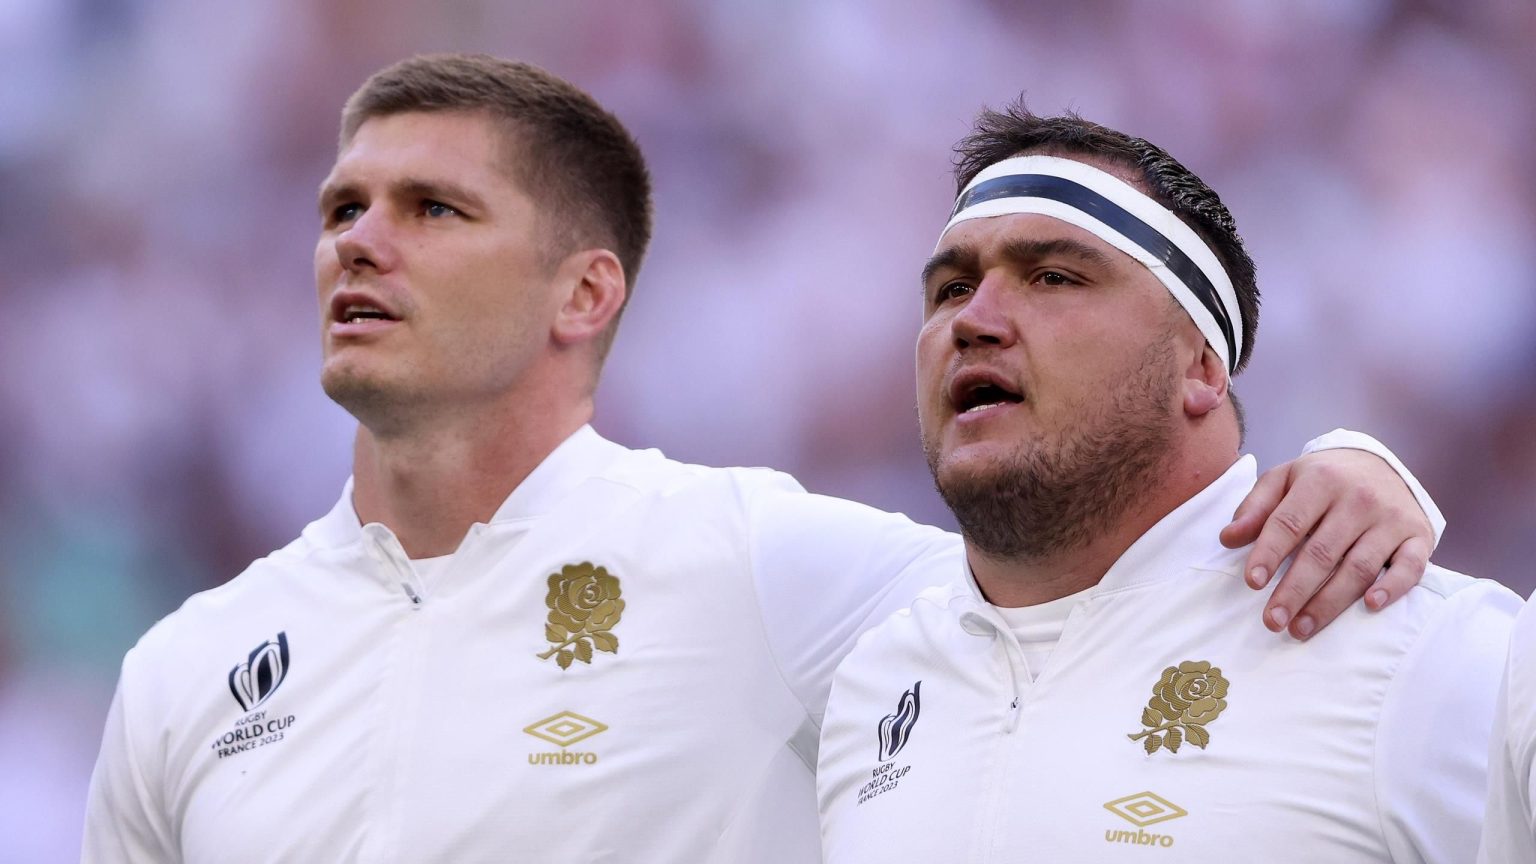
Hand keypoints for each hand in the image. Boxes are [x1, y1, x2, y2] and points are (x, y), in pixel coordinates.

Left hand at [1219, 449, 1432, 639]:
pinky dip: (1392, 587)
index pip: (1288, 522)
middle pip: (1321, 552)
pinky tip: (1370, 606)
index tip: (1252, 583)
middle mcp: (1358, 498)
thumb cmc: (1322, 479)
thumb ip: (1255, 508)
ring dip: (1329, 603)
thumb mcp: (1284, 480)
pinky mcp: (1418, 536)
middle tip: (1272, 621)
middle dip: (1294, 590)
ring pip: (1358, 567)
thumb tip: (1228, 538)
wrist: (1380, 463)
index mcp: (1320, 481)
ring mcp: (1391, 518)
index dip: (1268, 554)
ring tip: (1301, 628)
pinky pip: (1410, 567)